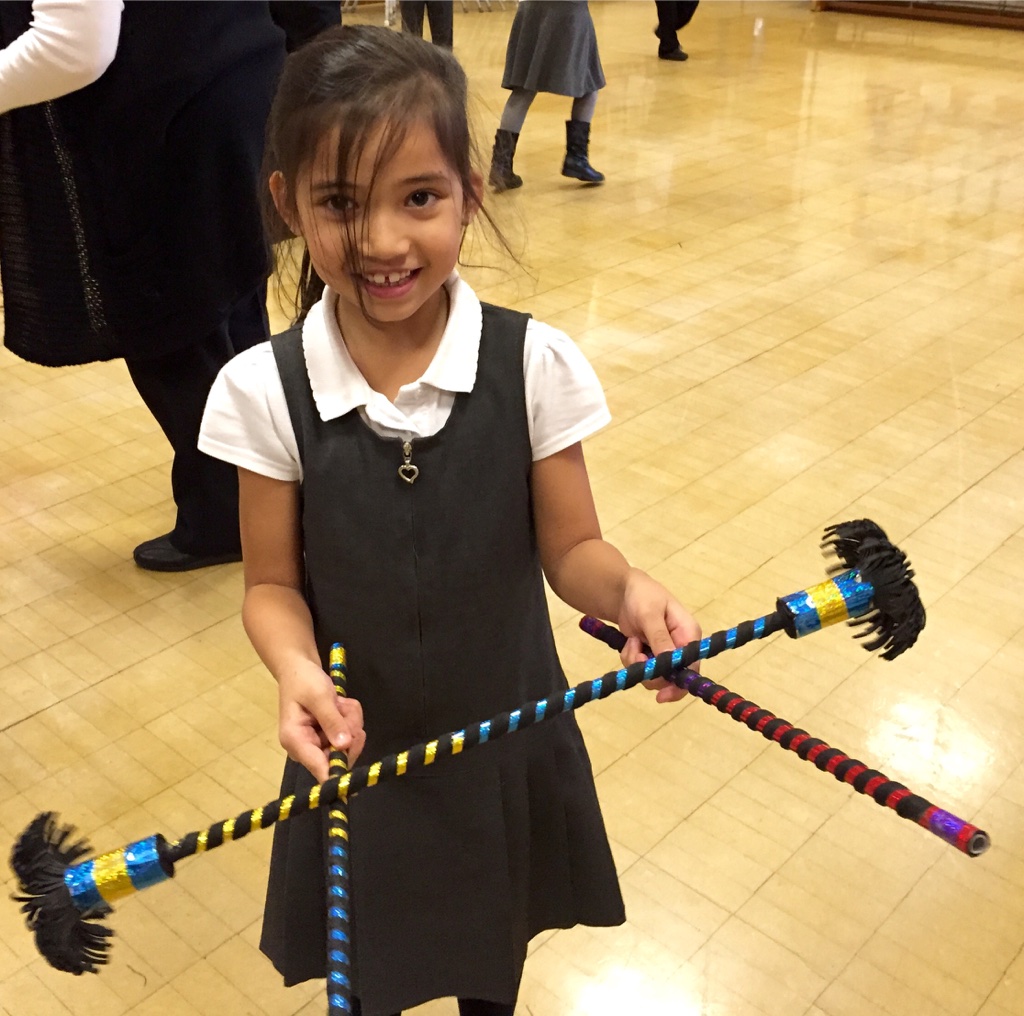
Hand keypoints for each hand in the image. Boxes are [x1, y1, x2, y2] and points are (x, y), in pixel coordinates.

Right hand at [278, 659, 365, 781]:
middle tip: (345, 709)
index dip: (337, 774)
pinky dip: (351, 717)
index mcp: (296, 741)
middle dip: (350, 731)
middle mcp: (307, 748)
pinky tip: (340, 704)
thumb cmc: (303, 680)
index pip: (318, 768)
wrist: (300, 668)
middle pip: (340, 757)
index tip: (355, 777)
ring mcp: (319, 743)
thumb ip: (331, 720)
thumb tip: (344, 747)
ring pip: (349, 744)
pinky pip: (351, 734)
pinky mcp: (330, 737)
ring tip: (339, 702)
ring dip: (351, 721)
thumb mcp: (319, 696)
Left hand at [618, 568, 700, 702]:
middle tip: (636, 656)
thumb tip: (669, 661)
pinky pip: (641, 671)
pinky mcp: (651, 656)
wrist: (623, 592)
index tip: (660, 694)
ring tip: (632, 643)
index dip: (679, 684)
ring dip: (637, 664)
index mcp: (689, 635)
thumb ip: (659, 637)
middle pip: (672, 678)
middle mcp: (681, 648)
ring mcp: (666, 654)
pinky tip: (630, 642)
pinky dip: (631, 660)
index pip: (691, 668)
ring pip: (654, 677)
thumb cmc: (643, 595)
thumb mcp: (650, 614)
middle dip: (650, 672)